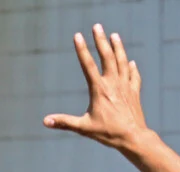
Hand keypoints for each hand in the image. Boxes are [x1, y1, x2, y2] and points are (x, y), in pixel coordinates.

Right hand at [43, 24, 149, 152]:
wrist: (133, 137)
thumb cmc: (107, 133)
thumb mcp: (83, 128)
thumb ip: (64, 122)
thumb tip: (45, 121)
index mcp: (99, 90)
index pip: (88, 65)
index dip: (82, 49)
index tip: (78, 36)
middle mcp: (113, 84)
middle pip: (107, 56)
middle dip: (101, 40)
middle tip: (97, 26)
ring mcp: (126, 86)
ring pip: (122, 61)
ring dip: (118, 47)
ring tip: (114, 36)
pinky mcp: (134, 92)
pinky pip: (133, 76)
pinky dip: (131, 68)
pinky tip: (130, 62)